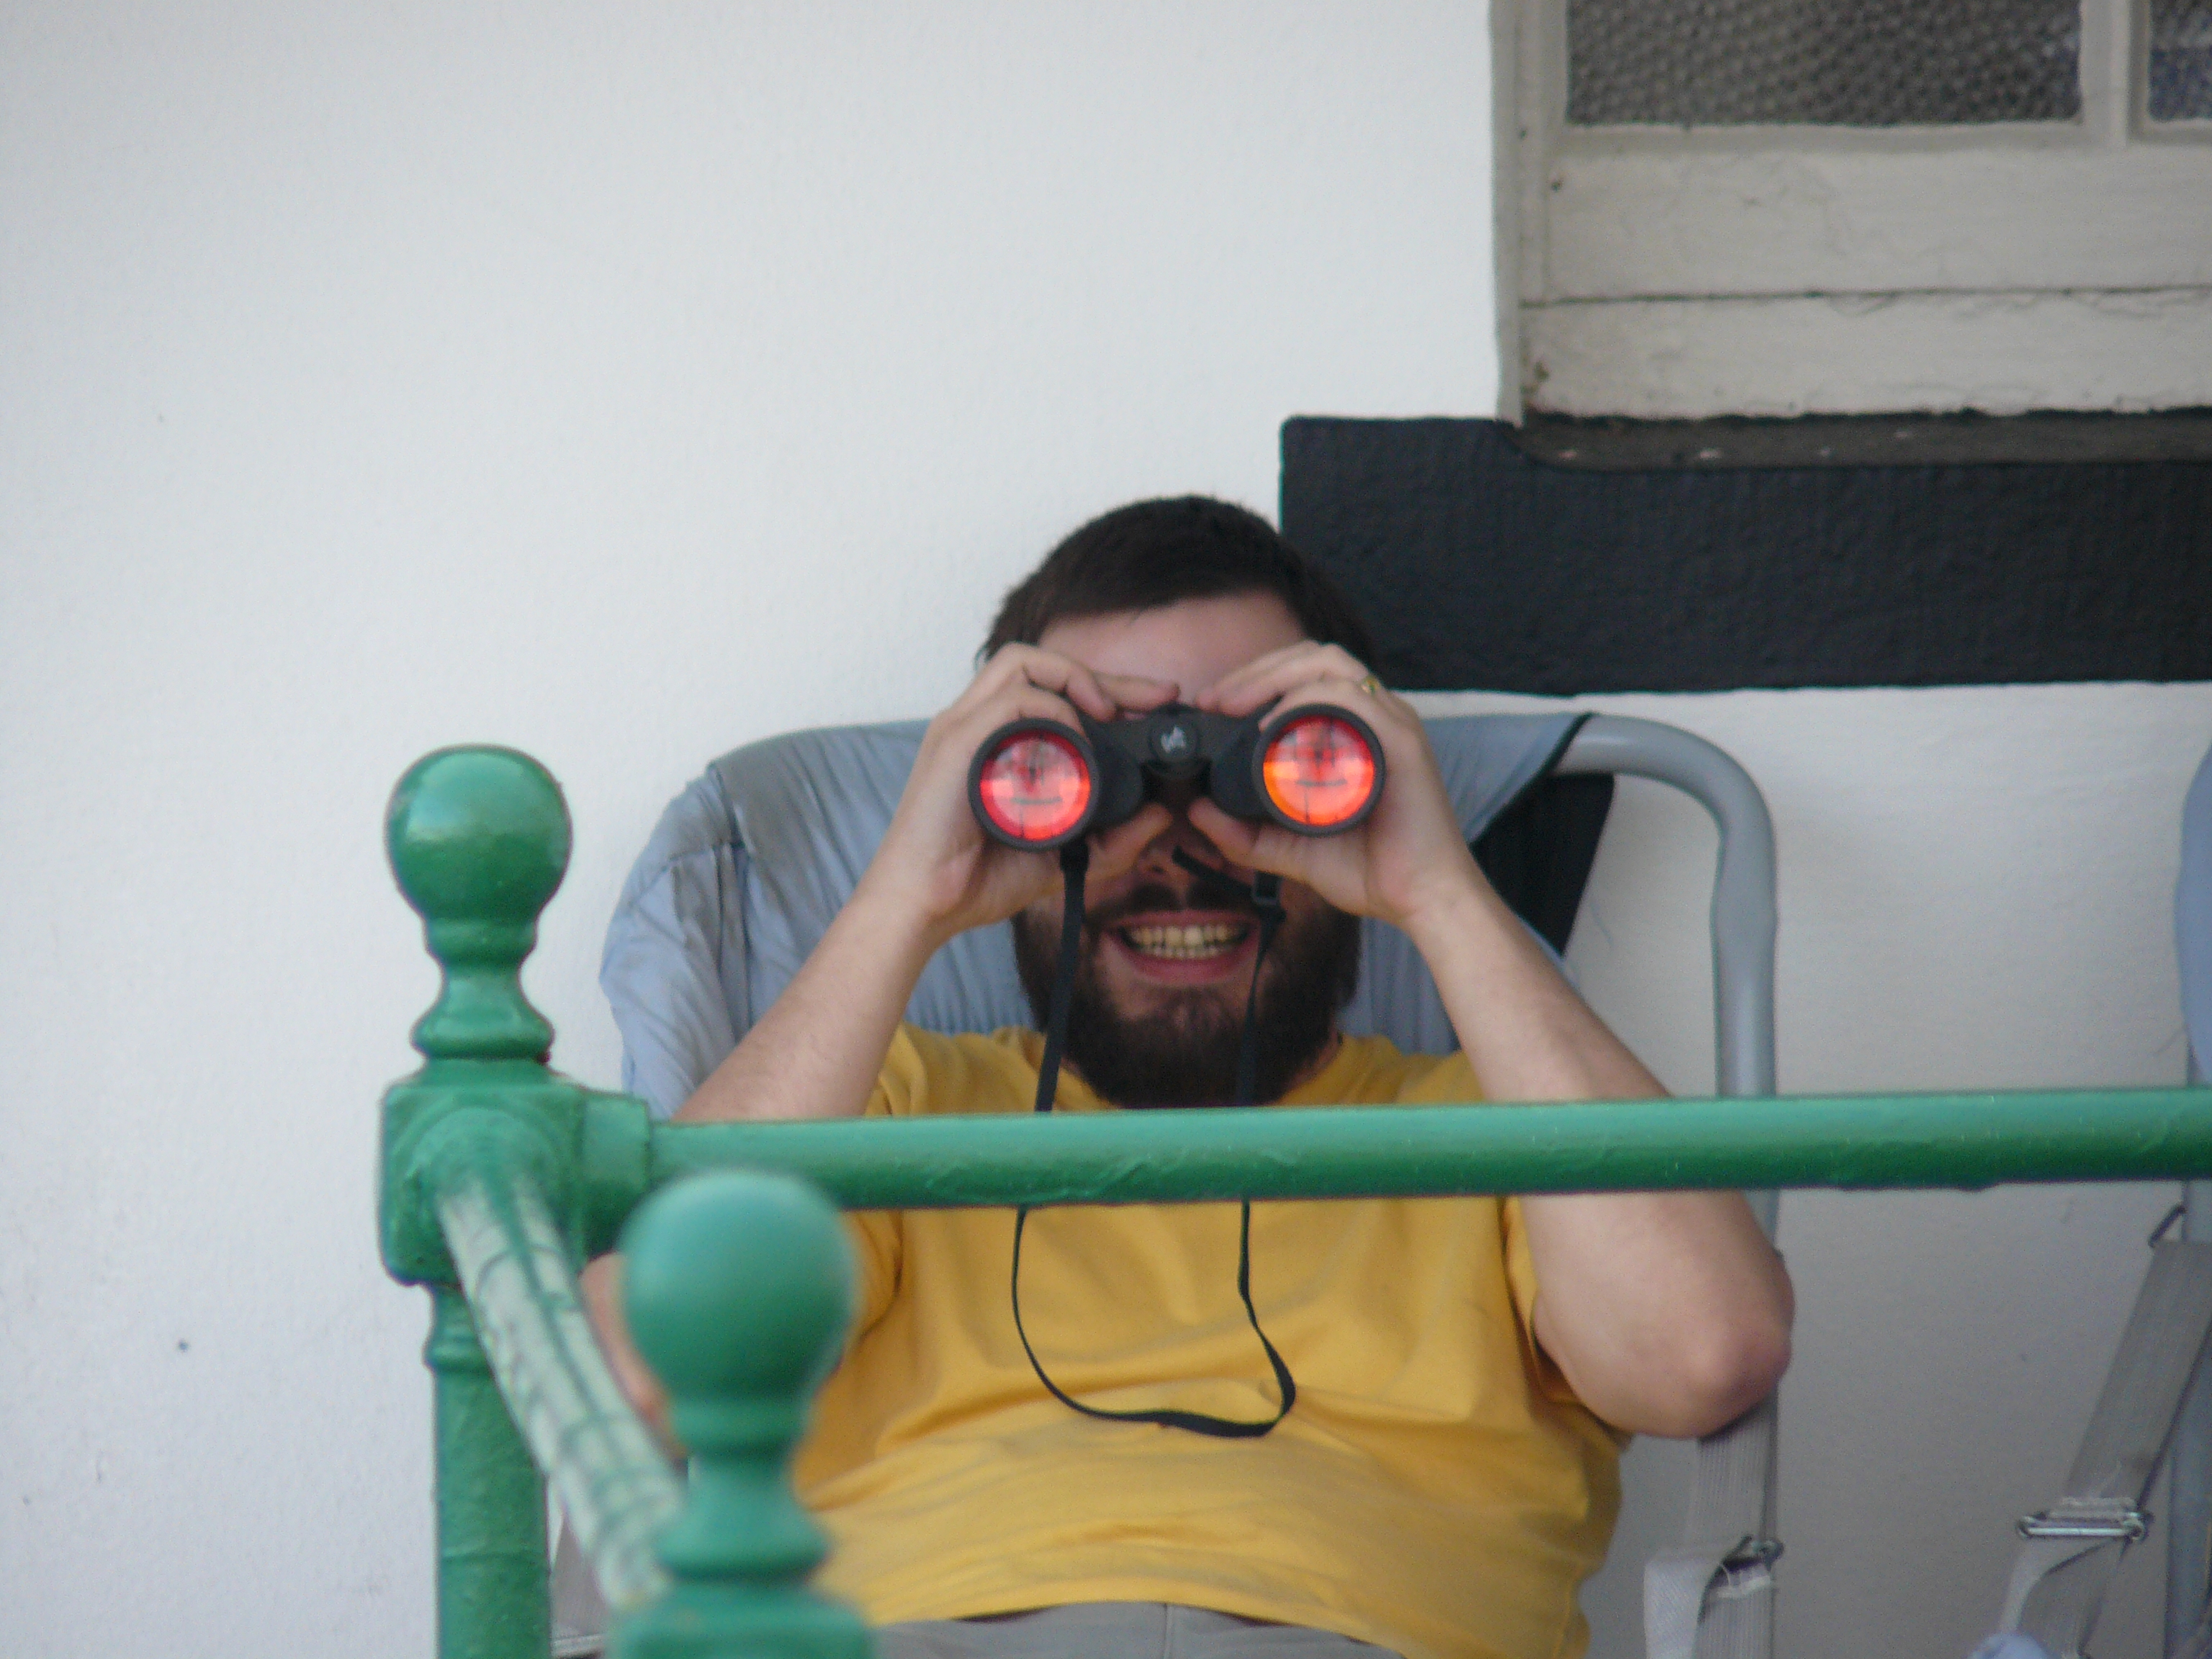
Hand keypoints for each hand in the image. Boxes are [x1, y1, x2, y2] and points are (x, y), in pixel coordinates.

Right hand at [857, 643, 1175, 947]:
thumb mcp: (1064, 858)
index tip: (1155, 705)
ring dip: (1077, 679)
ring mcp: (965, 727)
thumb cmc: (976, 881)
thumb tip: (1163, 814)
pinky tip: (1078, 744)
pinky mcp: (957, 741)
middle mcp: (978, 724)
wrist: (925, 907)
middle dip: (1106, 675)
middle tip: (1155, 697)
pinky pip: (1012, 700)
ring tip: (1111, 714)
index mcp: (997, 741)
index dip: (1107, 688)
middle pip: (1042, 663)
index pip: (1053, 688)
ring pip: (1022, 663)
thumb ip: (1114, 841)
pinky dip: (1053, 712)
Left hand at [1189, 642, 1481, 931]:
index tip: (1212, 705)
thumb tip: (1195, 810)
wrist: (1424, 901)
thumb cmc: (1374, 871)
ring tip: (1234, 704)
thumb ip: (1245, 834)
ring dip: (1274, 675)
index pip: (1305, 674)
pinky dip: (1307, 702)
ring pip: (1330, 665)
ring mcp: (1392, 724)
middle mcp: (1378, 716)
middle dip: (1256, 669)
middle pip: (1313, 657)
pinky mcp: (1403, 742)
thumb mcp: (1291, 850)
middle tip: (1214, 700)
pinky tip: (1272, 726)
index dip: (1256, 678)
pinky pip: (1352, 699)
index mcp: (1358, 729)